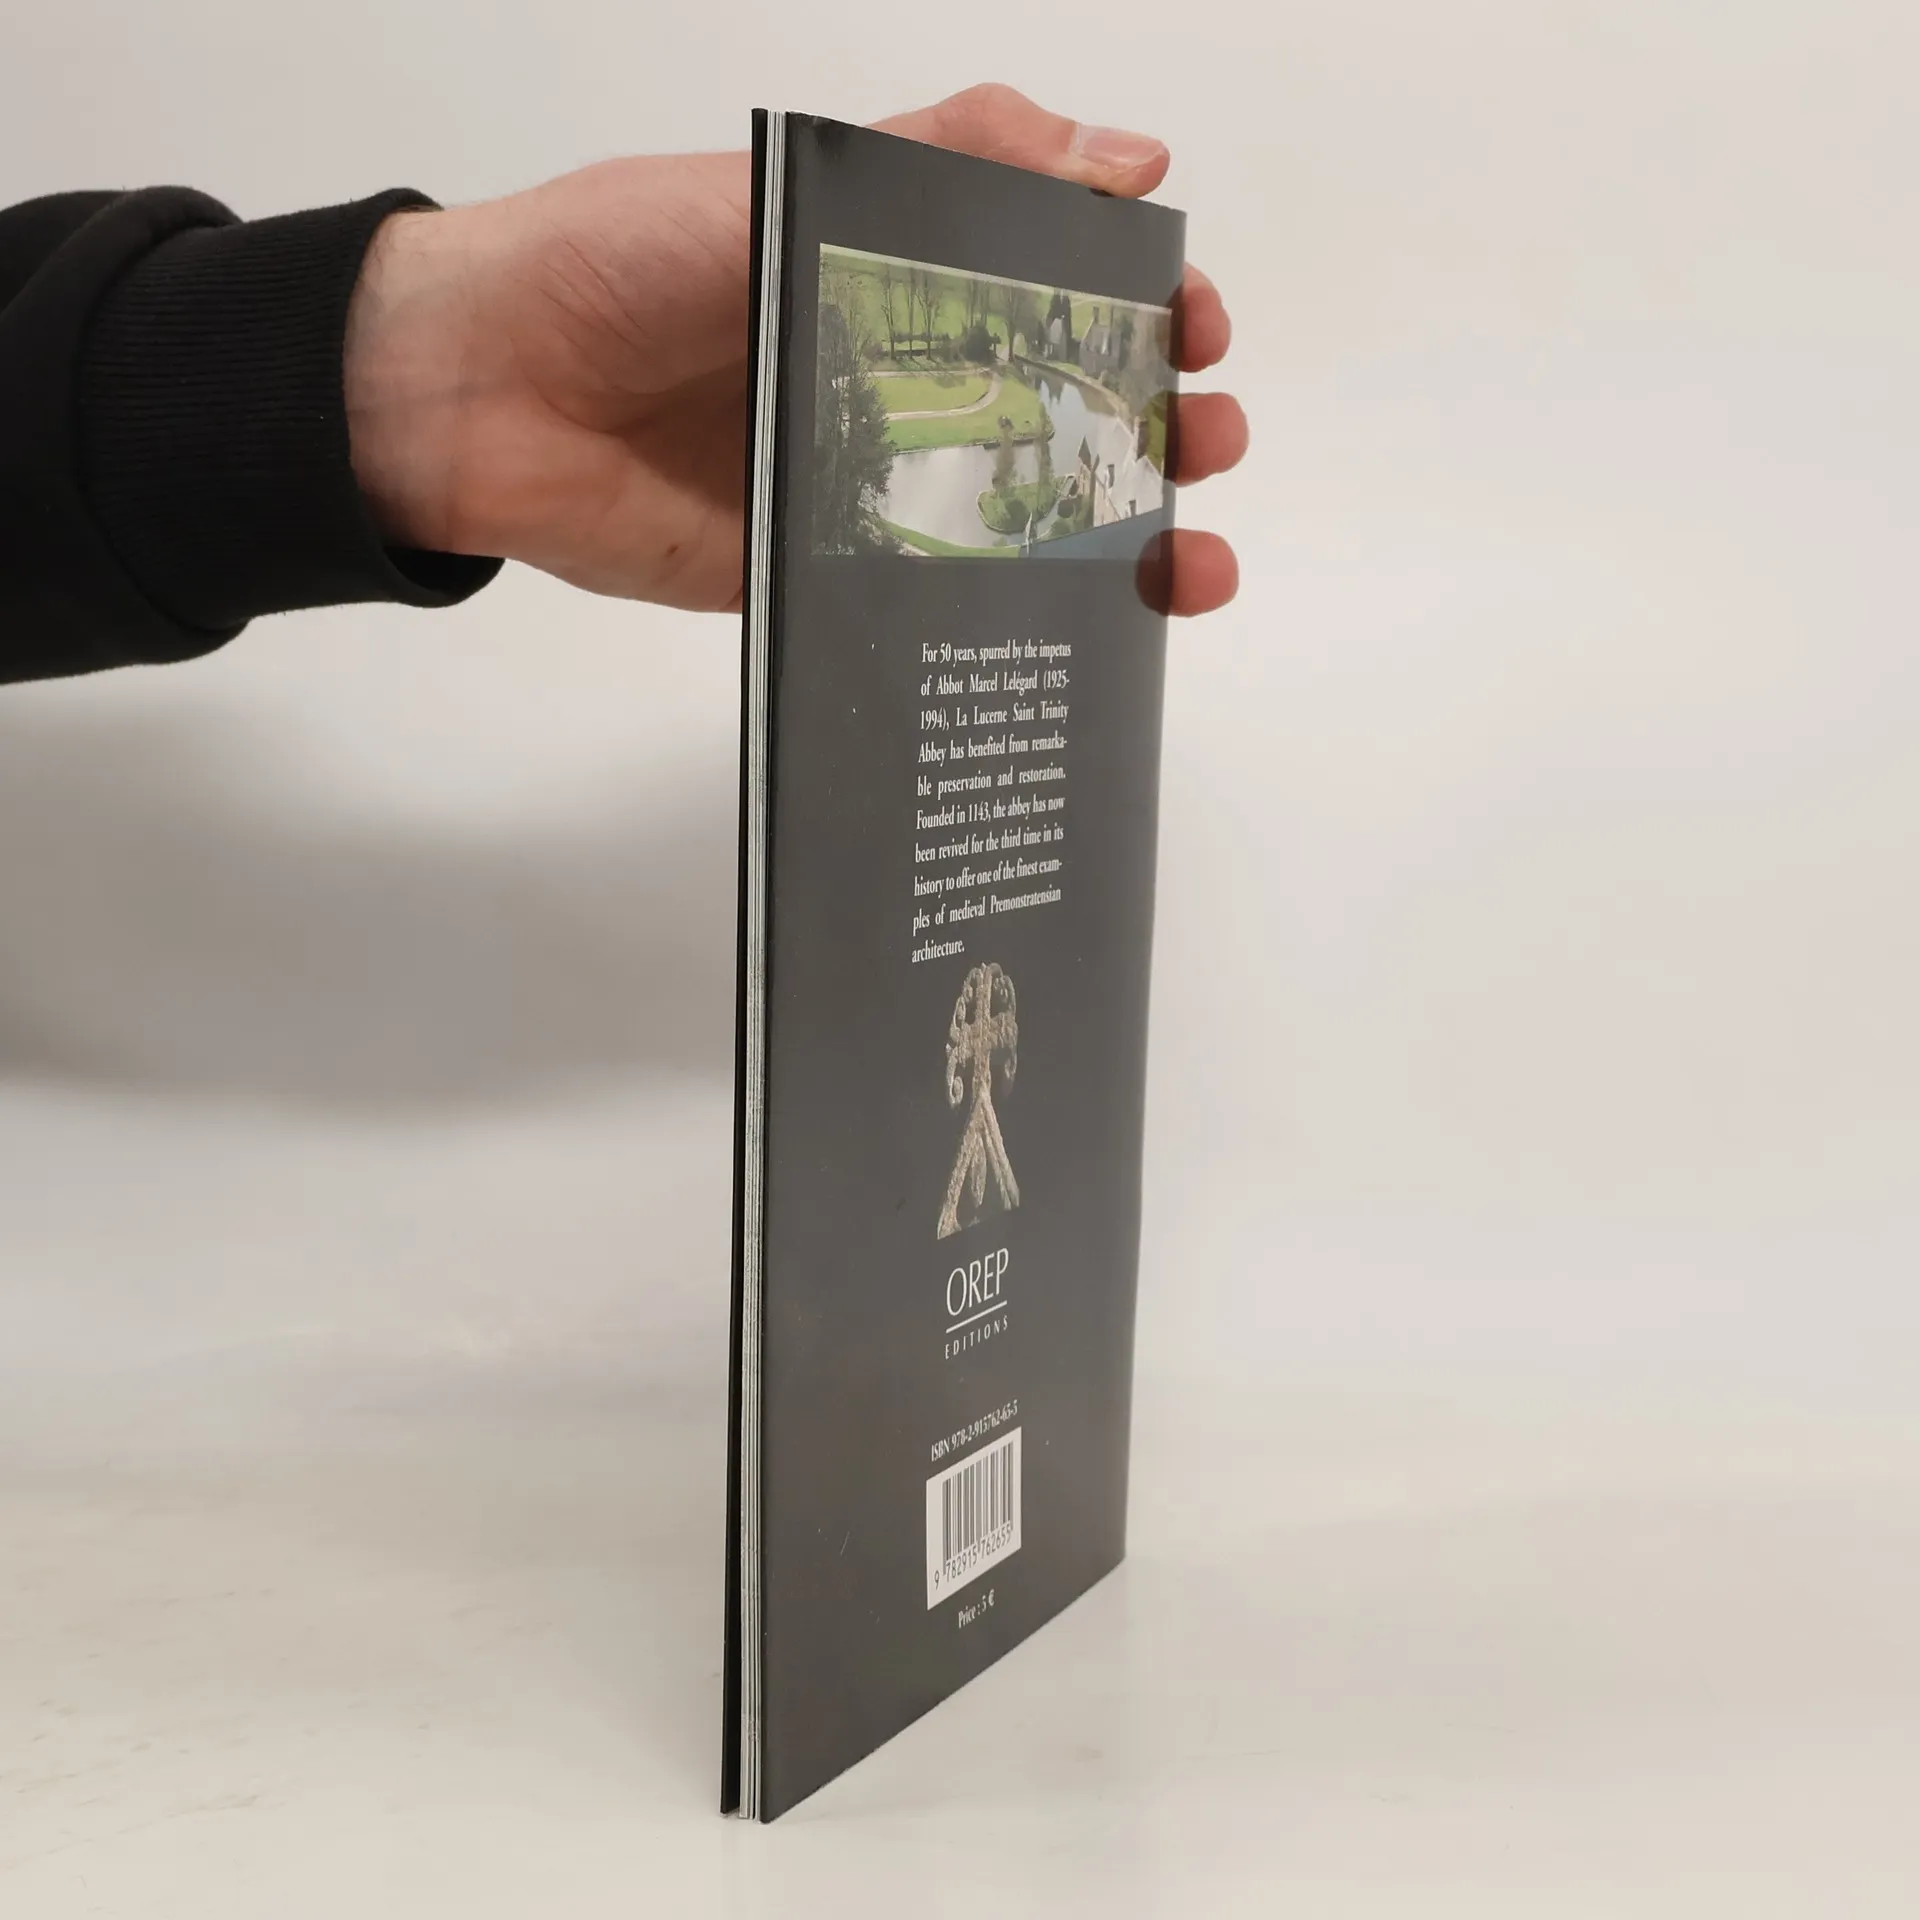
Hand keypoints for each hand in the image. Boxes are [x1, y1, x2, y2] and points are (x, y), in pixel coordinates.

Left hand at [345, 84, 1247, 615]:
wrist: (473, 393)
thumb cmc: (616, 261)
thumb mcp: (791, 185)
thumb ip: (947, 164)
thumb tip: (1126, 152)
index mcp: (893, 278)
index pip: (1055, 291)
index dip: (1139, 308)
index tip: (1195, 327)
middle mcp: (892, 379)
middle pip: (1057, 410)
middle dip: (1153, 428)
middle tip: (1204, 440)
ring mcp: (859, 484)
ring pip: (1016, 518)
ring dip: (1115, 538)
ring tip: (1186, 558)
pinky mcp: (815, 575)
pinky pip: (929, 602)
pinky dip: (1010, 620)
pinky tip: (1087, 630)